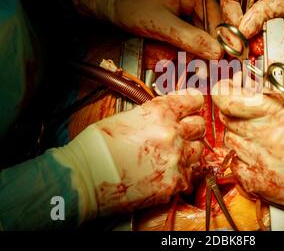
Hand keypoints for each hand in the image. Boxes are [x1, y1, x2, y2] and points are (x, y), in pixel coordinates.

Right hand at [53, 89, 205, 218]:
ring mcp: (175, 159)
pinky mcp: (173, 182)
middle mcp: (172, 133)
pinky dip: (183, 173)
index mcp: (159, 112)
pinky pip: (190, 175)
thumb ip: (153, 115)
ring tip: (174, 154)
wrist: (84, 177)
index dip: (194, 103)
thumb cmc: (96, 147)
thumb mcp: (126, 117)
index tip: (194, 105)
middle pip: (200, 126)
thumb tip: (165, 115)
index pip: (193, 101)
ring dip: (190, 151)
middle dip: (193, 128)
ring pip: (198, 151)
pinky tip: (169, 171)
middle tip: (183, 132)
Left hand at [73, 0, 222, 58]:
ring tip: (196, 61)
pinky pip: (187, 20)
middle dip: (205, 43)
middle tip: (207, 66)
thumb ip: (191, 39)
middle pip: (207, 19)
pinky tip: (185, 50)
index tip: (220, 60)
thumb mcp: (162, 26)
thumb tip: (216, 52)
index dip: (217, 40)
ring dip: (196, 42)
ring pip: (198, 22)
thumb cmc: (128, 6)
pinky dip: (187, 36)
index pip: (214, 16)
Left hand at [211, 76, 283, 227]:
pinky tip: (257, 154)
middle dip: (233, 111)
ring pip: (230, 141)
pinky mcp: (261, 184)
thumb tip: (251, 85)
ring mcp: (261, 164)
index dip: (223, 92)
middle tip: (246, 110)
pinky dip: (241, 157)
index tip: (227, 88)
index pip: (230, 101)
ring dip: (238, 134)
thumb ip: (277, 96)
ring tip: (258, 134)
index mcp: (278, 115)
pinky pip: (235, 166)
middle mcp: (266, 139)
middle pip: (227, 120)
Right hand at [220, 0, 283, 37]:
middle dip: (239, 17)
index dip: (231, 6)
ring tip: (253, 38)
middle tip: (241, 37)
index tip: (236, 27)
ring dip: (249, 21)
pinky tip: (262, 31)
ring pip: (247, 1)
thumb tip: (243, 29)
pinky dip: (259, 19)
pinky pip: (259, 4)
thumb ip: (265, 13)